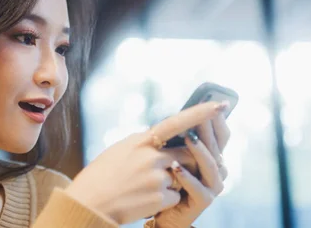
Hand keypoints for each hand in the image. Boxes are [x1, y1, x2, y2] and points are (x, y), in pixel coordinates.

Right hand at [64, 102, 226, 224]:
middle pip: (188, 154)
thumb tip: (165, 140)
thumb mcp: (120, 150)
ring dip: (171, 183)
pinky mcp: (160, 198)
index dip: (200, 113)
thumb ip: (144, 144)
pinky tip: (143, 200)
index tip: (221, 105)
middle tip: (166, 170)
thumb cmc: (101, 175)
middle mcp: (151, 157)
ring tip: (143, 188)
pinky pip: (176, 197)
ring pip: (181, 178)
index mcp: (140, 141)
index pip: (176, 123)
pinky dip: (165, 200)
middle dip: (187, 162)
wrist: (89, 204)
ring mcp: (157, 178)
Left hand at [154, 108, 230, 227]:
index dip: (217, 118)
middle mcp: (217, 169)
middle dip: (208, 129)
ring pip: (211, 165)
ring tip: (188, 137)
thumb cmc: (166, 179)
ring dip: (199, 150)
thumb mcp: (172, 153)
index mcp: (212, 155)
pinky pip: (199, 188)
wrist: (160, 211)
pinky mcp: (203, 201)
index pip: (220, 133)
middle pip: (217, 146)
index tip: (213, 101)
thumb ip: (178, 139)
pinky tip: (175, 167)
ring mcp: (212, 185)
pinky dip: (187, 177)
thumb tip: (176, 115)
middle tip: (200, 114)